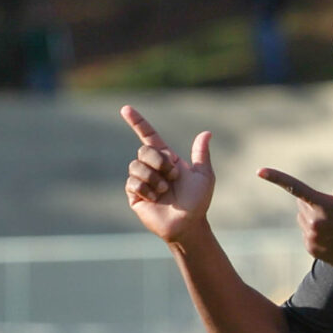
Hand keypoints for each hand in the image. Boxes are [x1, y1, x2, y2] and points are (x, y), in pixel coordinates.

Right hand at [120, 106, 216, 244]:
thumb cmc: (198, 202)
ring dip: (155, 177)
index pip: (148, 136)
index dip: (137, 122)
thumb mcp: (204, 176)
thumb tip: (206, 133)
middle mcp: (151, 167)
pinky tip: (155, 198)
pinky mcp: (134, 194)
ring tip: (165, 190)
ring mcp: (141, 180)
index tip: (125, 108)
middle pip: (143, 150)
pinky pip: (132, 182)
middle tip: (173, 176)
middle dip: (159, 161)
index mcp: (166, 159)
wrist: (188, 224)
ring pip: (136, 165)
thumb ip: (201, 154)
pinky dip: (147, 189)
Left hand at [256, 159, 332, 272]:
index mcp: (324, 206)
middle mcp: (313, 222)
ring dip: (313, 216)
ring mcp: (310, 236)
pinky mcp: (310, 248)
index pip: (295, 187)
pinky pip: (306, 231)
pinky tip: (332, 235)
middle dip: (313, 201)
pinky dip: (314, 230)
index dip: (276, 178)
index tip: (260, 171)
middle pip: (301, 201)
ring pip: (302, 216)